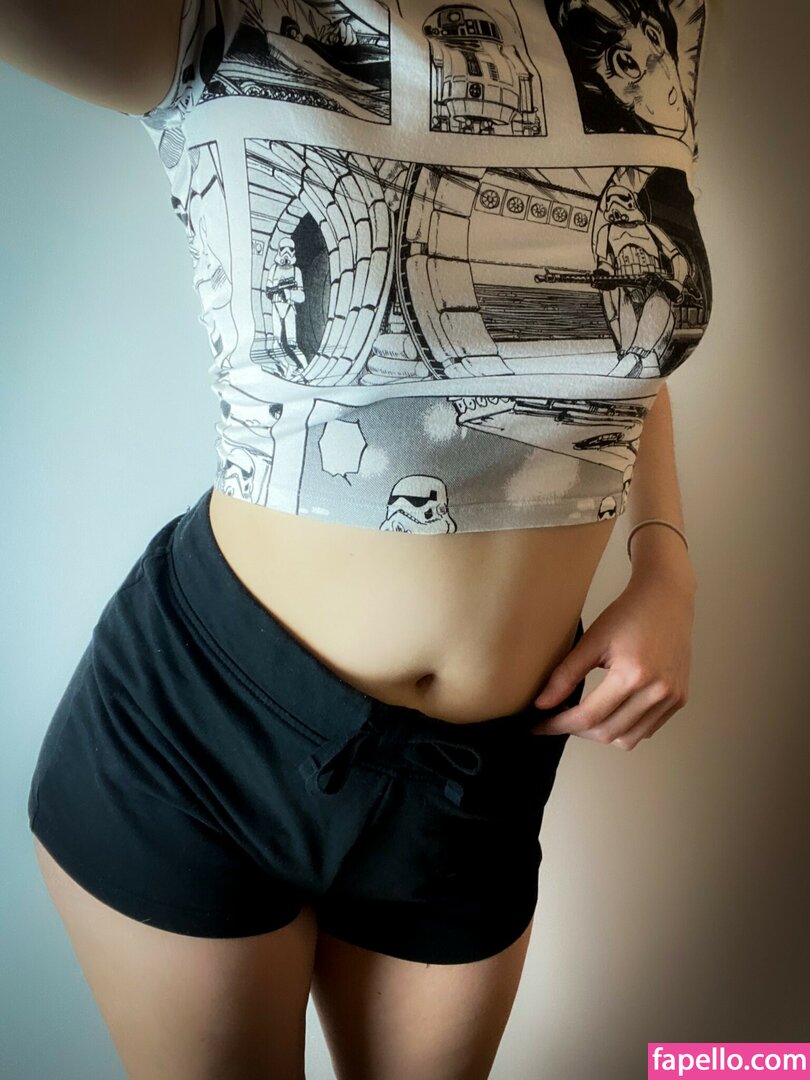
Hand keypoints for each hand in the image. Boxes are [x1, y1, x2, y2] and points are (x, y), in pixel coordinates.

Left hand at [530, 574, 695, 749]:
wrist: (667, 598)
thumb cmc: (629, 613)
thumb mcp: (592, 640)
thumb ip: (565, 675)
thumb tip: (541, 704)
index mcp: (634, 675)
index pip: (588, 716)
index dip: (558, 724)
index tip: (539, 725)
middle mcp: (658, 692)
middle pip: (608, 733)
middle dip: (576, 731)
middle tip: (556, 719)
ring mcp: (672, 698)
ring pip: (628, 739)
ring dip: (601, 733)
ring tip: (582, 715)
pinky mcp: (679, 699)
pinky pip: (647, 729)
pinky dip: (624, 728)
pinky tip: (609, 710)